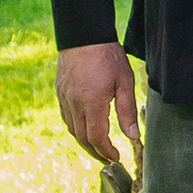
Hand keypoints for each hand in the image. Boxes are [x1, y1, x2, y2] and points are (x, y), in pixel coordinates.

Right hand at [57, 41, 140, 162]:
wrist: (83, 34)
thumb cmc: (108, 55)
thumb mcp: (124, 82)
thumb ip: (127, 111)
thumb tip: (133, 136)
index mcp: (92, 102)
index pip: (96, 138)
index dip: (106, 151)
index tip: (116, 157)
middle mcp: (74, 103)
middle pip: (82, 138)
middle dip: (96, 152)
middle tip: (108, 159)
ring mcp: (64, 98)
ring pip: (72, 129)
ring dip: (85, 143)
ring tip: (98, 148)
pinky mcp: (60, 92)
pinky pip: (66, 117)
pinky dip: (75, 128)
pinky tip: (84, 129)